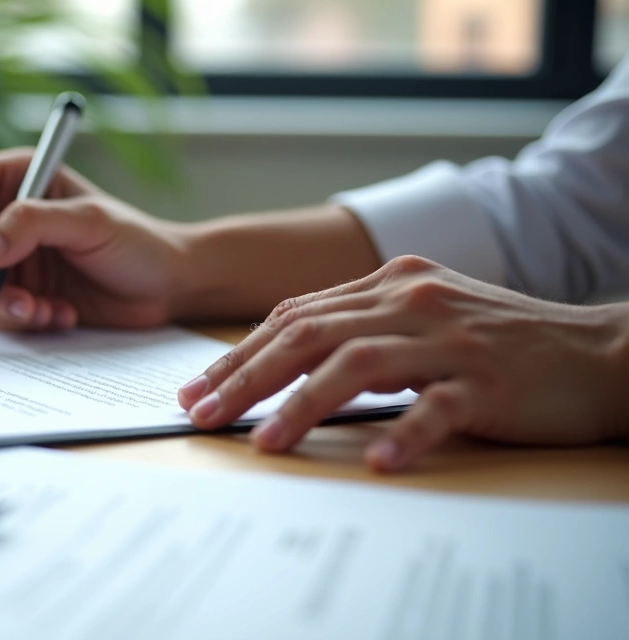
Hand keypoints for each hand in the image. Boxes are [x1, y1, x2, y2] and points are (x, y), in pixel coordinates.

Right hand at [0, 148, 190, 330]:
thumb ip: (31, 225)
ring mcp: (10, 257)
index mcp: (19, 177)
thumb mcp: (88, 222)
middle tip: (15, 298)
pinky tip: (59, 315)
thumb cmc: (137, 242)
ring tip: (45, 310)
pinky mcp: (20, 292)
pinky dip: (22, 320)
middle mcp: (5, 214)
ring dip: (2, 304)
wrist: (167, 288)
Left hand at [177, 255, 628, 471]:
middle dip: (246, 377)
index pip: (293, 316)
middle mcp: (412, 300)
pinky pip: (436, 409)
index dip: (238, 354)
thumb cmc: (497, 342)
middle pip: (309, 335)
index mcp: (388, 283)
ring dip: (302, 406)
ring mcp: (450, 339)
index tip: (195, 389)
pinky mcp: (489, 380)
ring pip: (357, 366)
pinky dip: (402, 435)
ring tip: (265, 444)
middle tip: (202, 415)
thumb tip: (281, 353)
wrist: (597, 352)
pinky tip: (374, 463)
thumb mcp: (419, 317)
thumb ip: (357, 326)